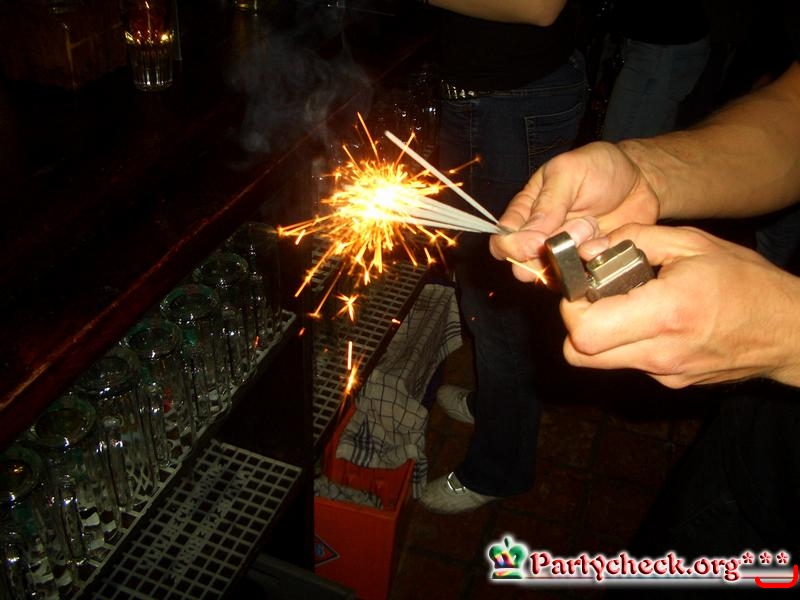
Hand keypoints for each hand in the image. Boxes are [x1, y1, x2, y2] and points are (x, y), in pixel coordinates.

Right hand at [489, 141, 659, 281]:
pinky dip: (595, 263)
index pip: (502, 239)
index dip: (513, 247)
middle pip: (525, 264)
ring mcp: (563, 254)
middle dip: (549, 255)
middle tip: (574, 234)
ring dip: (575, 257)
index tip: (536, 243)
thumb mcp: (569, 172)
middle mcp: (539, 237)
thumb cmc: (600, 168)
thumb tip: (528, 237)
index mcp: (526, 211)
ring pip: (554, 274)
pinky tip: (607, 242)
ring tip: (594, 229)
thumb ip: (547, 203)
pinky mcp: (586, 265)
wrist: (640, 180)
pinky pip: (581, 278)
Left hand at [559, 223, 799, 388]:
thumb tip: (590, 249)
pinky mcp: (670, 382)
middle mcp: (660, 352)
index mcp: (666, 313)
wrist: (789, 331)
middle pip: (580, 355)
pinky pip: (628, 363)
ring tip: (624, 305)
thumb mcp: (693, 243)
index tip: (583, 285)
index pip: (584, 331)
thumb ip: (634, 239)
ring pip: (600, 362)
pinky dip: (625, 342)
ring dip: (599, 333)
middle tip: (593, 297)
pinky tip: (649, 320)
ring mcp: (665, 373)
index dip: (571, 307)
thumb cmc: (746, 282)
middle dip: (576, 323)